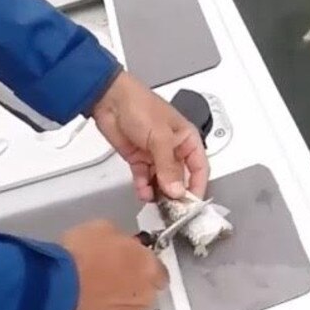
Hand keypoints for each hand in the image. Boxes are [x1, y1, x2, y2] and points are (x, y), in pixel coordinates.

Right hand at [61, 220, 166, 309]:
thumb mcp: (103, 229)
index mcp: (150, 269)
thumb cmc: (80, 255)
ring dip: (118, 303)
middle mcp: (146, 297)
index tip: (130, 261)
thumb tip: (123, 247)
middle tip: (109, 275)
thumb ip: (122, 241)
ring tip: (94, 294)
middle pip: (146, 292)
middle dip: (133, 285)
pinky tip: (85, 308)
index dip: (143, 265)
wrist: (53, 292)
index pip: (159, 271)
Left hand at [90, 71, 208, 200]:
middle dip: (176, 193)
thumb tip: (177, 190)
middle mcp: (173, 148)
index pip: (199, 168)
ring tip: (156, 204)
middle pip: (180, 178)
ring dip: (159, 193)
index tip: (191, 204)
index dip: (197, 186)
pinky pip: (145, 179)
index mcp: (186, 138)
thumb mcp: (160, 137)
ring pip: (162, 181)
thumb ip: (168, 166)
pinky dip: (144, 188)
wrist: (109, 100)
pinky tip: (143, 193)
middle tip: (172, 209)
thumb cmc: (139, 105)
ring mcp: (155, 155)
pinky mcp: (139, 159)